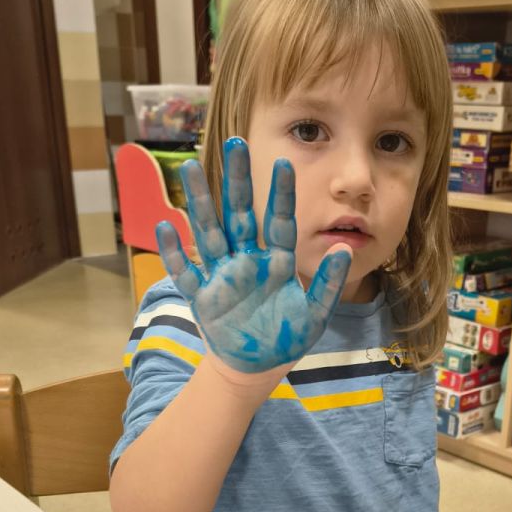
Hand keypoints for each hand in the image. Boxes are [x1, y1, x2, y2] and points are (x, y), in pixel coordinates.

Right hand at [157, 137, 351, 375]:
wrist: (256, 369)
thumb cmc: (286, 339)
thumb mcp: (314, 315)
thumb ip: (328, 283)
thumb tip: (345, 249)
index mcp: (276, 263)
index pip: (279, 221)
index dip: (281, 194)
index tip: (285, 162)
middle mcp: (247, 261)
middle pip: (240, 214)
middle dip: (237, 180)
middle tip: (235, 142)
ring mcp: (222, 276)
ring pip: (209, 233)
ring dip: (199, 202)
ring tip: (189, 166)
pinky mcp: (203, 297)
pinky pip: (185, 273)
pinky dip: (174, 253)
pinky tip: (166, 226)